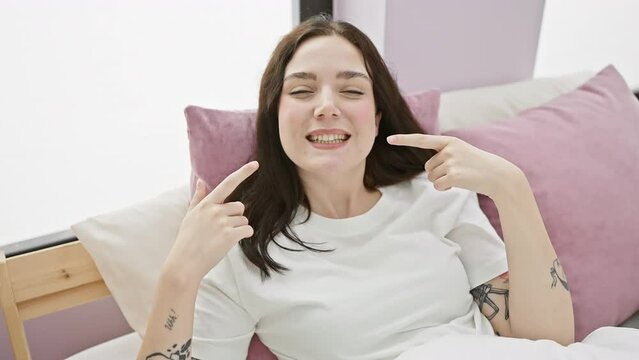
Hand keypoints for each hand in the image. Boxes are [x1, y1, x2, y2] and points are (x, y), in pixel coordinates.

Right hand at [162, 161, 258, 284]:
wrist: (185, 263)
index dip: (242, 173)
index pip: (227, 184)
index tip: (255, 164)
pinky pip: (247, 230)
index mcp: (206, 204)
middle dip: (236, 217)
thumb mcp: (189, 216)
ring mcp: (223, 223)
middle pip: (240, 207)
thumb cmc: (187, 240)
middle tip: (221, 229)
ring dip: (238, 228)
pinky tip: (229, 242)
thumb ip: (198, 198)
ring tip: (221, 238)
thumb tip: (201, 181)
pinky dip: (243, 235)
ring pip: (244, 219)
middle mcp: (215, 210)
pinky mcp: (230, 235)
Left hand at [387, 134, 521, 198]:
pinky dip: (445, 188)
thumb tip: (428, 169)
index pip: (422, 139)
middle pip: (427, 167)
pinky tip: (458, 184)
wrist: (498, 175)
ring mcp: (451, 162)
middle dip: (438, 173)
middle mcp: (448, 149)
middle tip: (458, 172)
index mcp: (449, 141)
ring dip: (443, 181)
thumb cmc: (478, 165)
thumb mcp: (462, 152)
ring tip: (461, 177)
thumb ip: (445, 154)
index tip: (389, 139)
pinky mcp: (453, 175)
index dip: (404, 140)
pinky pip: (437, 186)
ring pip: (432, 178)